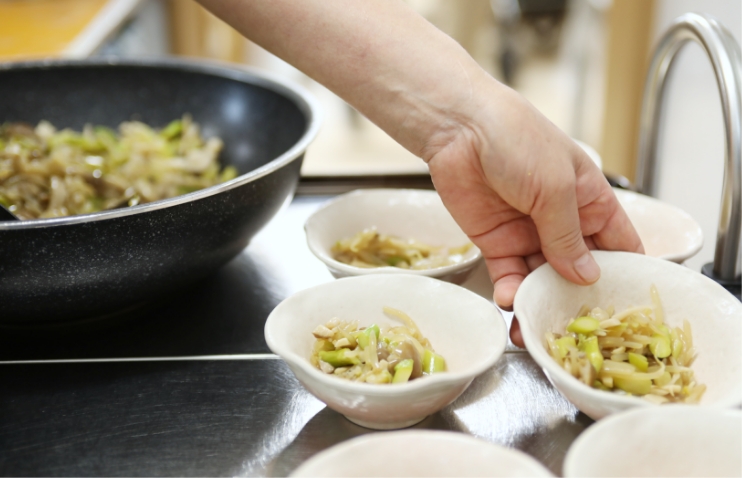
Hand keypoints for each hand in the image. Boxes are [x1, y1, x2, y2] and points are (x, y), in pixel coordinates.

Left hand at [427, 84, 643, 346]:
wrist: (459, 128)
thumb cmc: (516, 139)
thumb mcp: (555, 187)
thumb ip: (569, 235)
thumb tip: (587, 276)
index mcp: (591, 202)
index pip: (618, 246)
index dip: (623, 277)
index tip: (624, 310)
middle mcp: (563, 222)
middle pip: (578, 272)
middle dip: (577, 301)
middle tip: (574, 330)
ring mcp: (529, 234)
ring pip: (542, 280)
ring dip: (540, 303)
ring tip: (538, 325)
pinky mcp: (496, 243)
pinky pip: (510, 276)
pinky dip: (511, 292)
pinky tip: (511, 301)